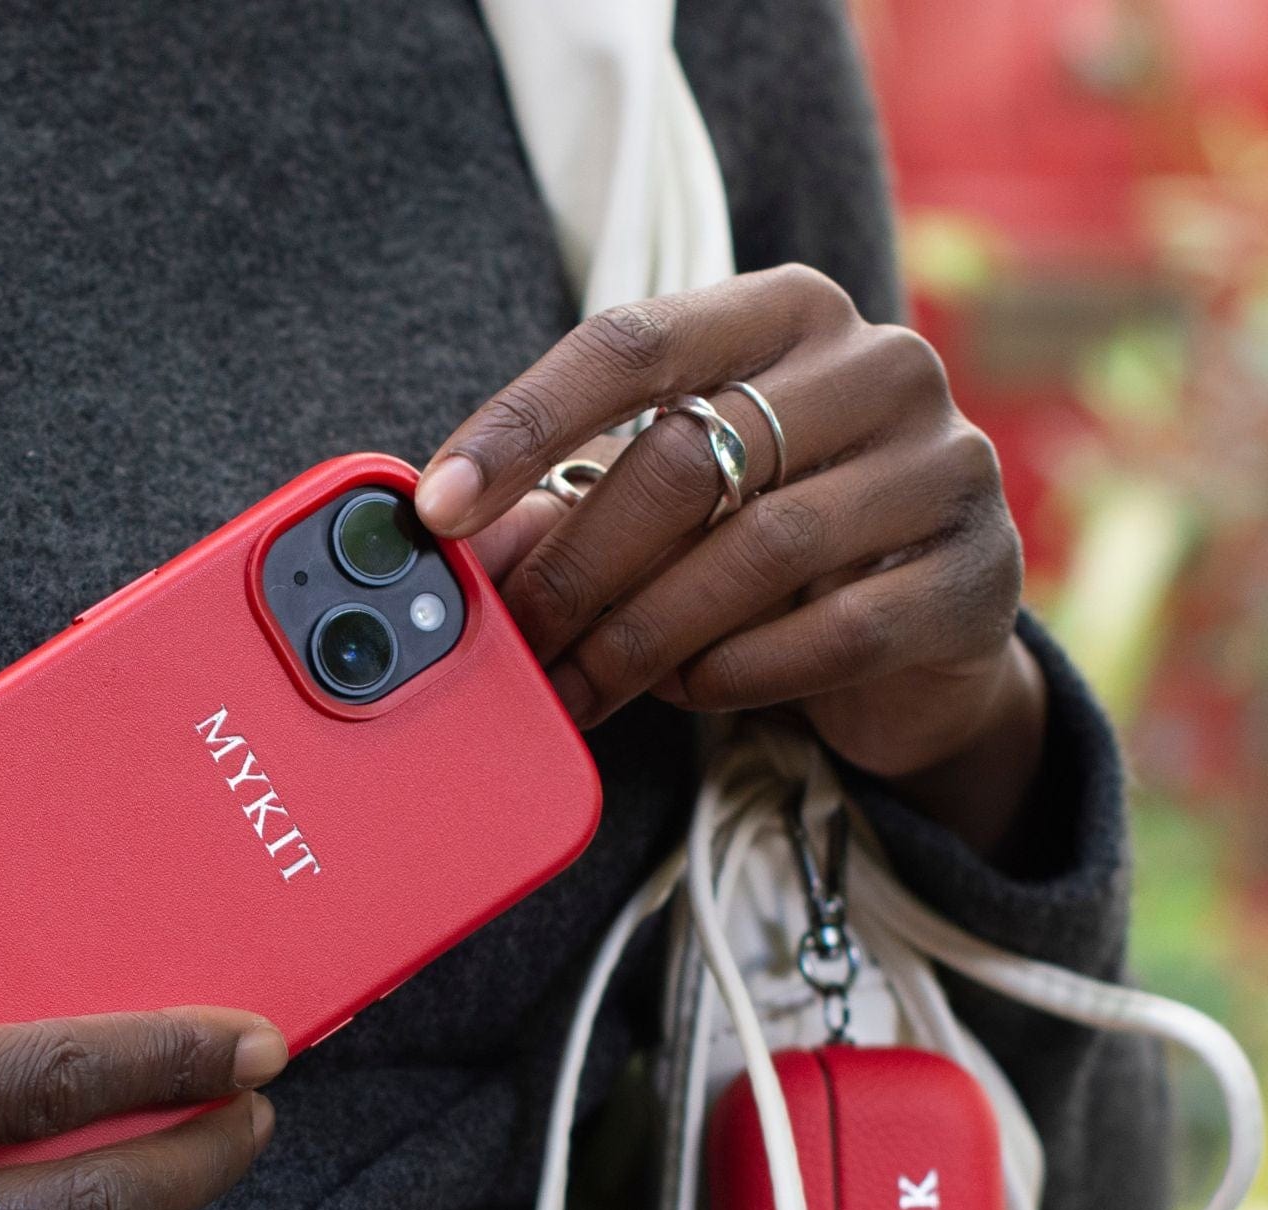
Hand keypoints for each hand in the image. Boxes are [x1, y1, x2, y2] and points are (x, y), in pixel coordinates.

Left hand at [417, 265, 1046, 853]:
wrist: (925, 632)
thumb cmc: (768, 544)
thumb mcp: (672, 507)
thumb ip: (574, 503)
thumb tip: (455, 536)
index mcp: (785, 314)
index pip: (631, 341)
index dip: (522, 423)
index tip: (436, 506)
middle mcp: (879, 363)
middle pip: (683, 458)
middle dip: (575, 569)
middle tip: (513, 643)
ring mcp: (944, 464)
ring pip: (756, 552)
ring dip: (644, 636)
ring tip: (587, 685)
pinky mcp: (978, 573)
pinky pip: (833, 634)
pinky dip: (738, 674)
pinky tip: (690, 691)